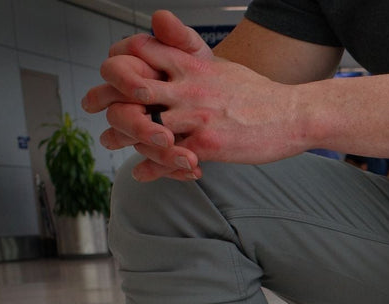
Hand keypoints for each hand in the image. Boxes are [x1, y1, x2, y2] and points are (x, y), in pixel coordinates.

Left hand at [84, 11, 309, 180]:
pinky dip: (151, 169)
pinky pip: (169, 159)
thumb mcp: (222, 65)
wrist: (295, 116)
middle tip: (94, 106)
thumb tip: (172, 46)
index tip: (111, 74)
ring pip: (144, 126)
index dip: (120, 59)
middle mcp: (189, 86)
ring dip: (125, 138)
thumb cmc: (260, 95)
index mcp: (192, 65)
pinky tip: (141, 172)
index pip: (140, 50)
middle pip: (131, 85)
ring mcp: (197, 116)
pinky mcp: (208, 144)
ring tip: (114, 144)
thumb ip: (191, 56)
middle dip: (108, 96)